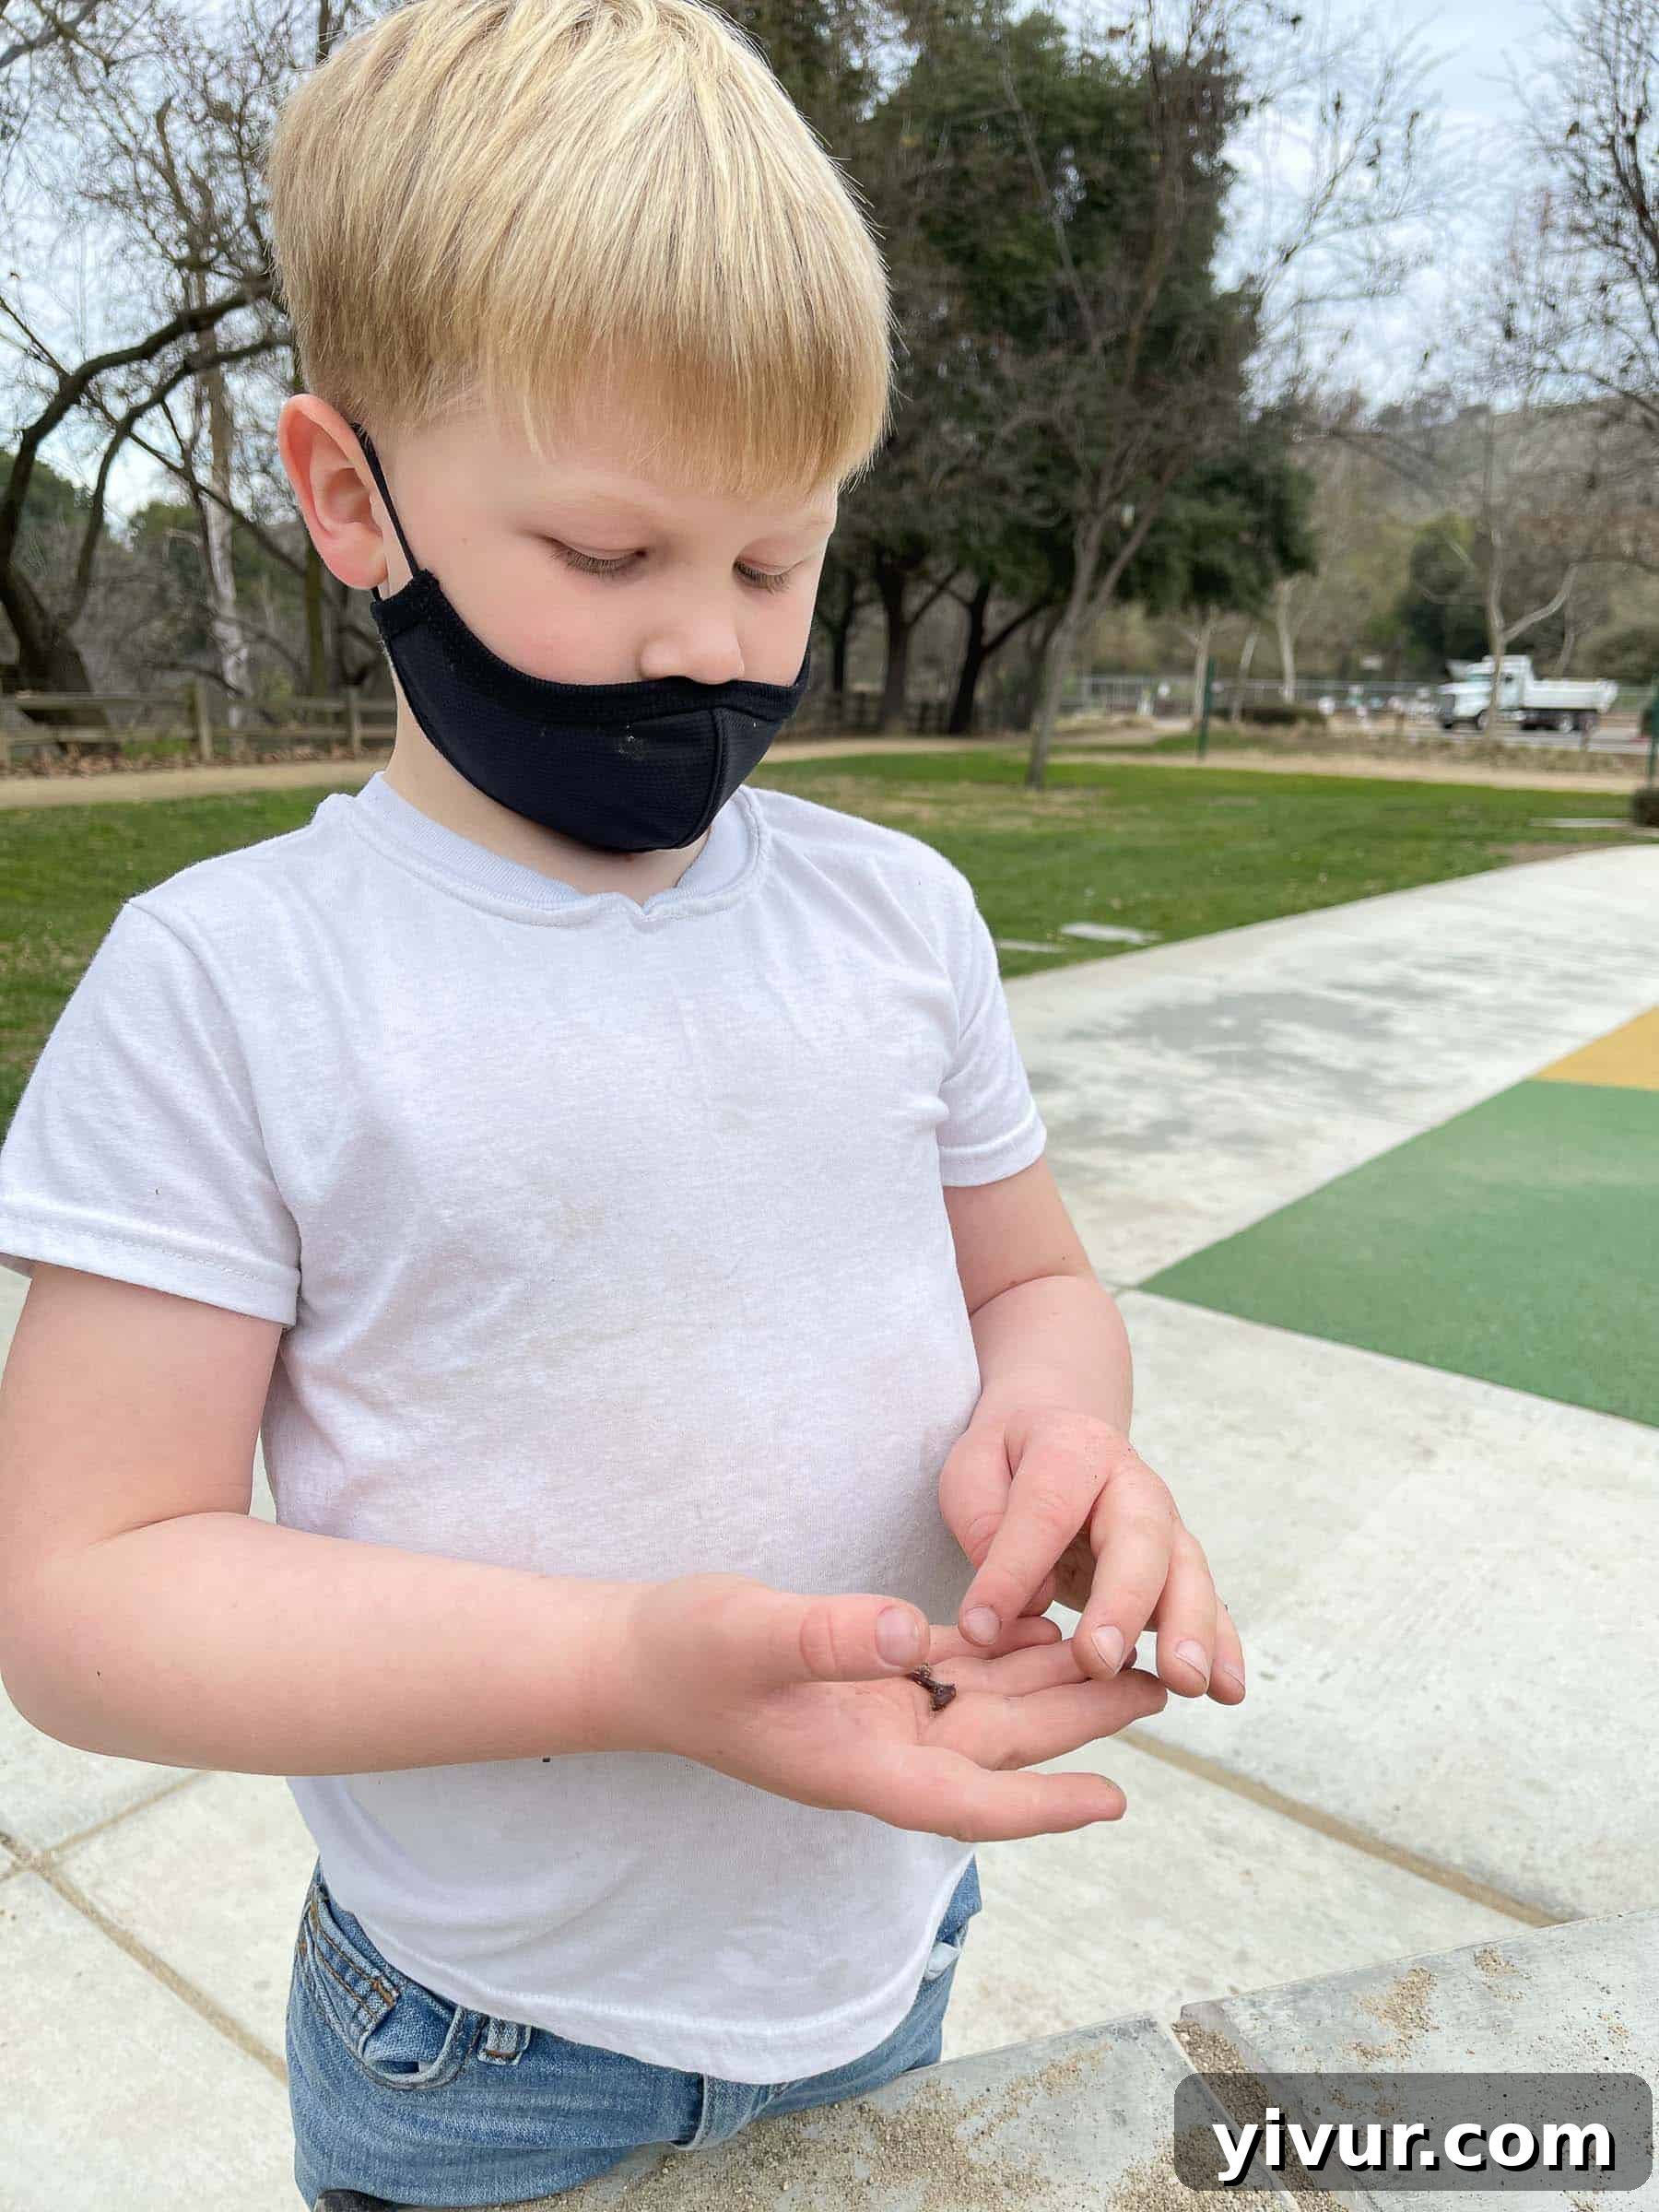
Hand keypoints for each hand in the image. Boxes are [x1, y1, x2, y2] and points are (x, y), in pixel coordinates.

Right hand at [617, 1571, 1168, 1842]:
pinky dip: (1002, 1652)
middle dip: (1081, 1724)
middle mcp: (883, 1749)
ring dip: (1056, 1685)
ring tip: (1131, 1654)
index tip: (1115, 1803)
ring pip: (990, 1705)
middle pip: (1002, 1746)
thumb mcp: (750, 1636)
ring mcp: (880, 1715)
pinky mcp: (872, 1677)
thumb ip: (825, 1637)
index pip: (967, 1800)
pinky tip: (1045, 1625)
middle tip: (1160, 1686)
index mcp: (858, 1765)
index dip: (1042, 1806)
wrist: (632, 1657)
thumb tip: (902, 1632)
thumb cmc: (681, 1654)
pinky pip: (956, 1671)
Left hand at [938, 1409, 1245, 1703]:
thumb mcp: (971, 1470)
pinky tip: (1227, 1689)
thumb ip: (984, 1521)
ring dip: (1188, 1631)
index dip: (1013, 1570)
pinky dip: (1221, 1646)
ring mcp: (1165, 1524)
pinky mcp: (1179, 1564)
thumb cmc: (1008, 1464)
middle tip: (1101, 1660)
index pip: (1045, 1510)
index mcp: (1072, 1449)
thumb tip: (1022, 1596)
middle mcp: (1132, 1483)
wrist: (1057, 1438)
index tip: (980, 1628)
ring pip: (1187, 1573)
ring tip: (1185, 1681)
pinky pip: (1208, 1603)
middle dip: (1123, 1603)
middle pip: (1139, 1539)